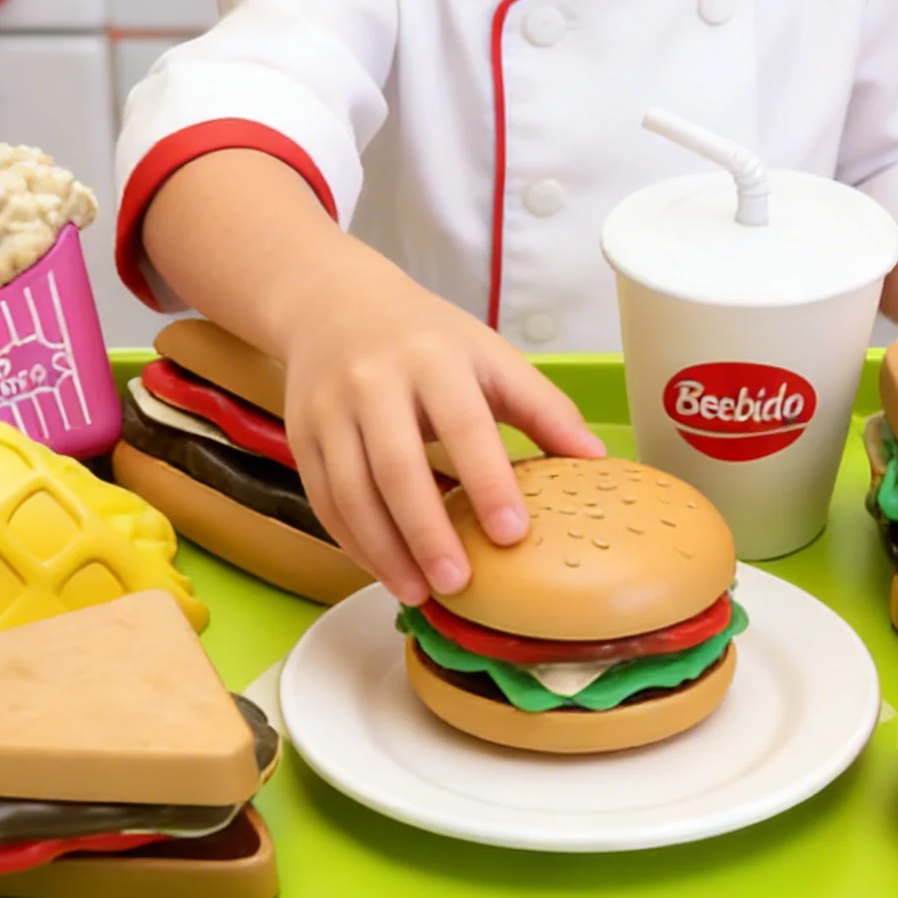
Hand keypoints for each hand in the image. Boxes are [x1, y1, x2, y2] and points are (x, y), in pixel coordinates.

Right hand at [142, 150, 603, 607]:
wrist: (334, 304)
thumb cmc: (427, 338)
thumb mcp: (490, 356)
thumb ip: (542, 407)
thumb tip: (596, 461)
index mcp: (434, 359)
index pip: (464, 425)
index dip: (489, 482)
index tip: (513, 534)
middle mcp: (374, 381)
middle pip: (396, 466)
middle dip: (427, 531)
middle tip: (459, 584)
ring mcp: (329, 410)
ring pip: (351, 491)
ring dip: (384, 550)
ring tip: (419, 593)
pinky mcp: (301, 437)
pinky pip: (324, 500)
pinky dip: (353, 542)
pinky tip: (384, 570)